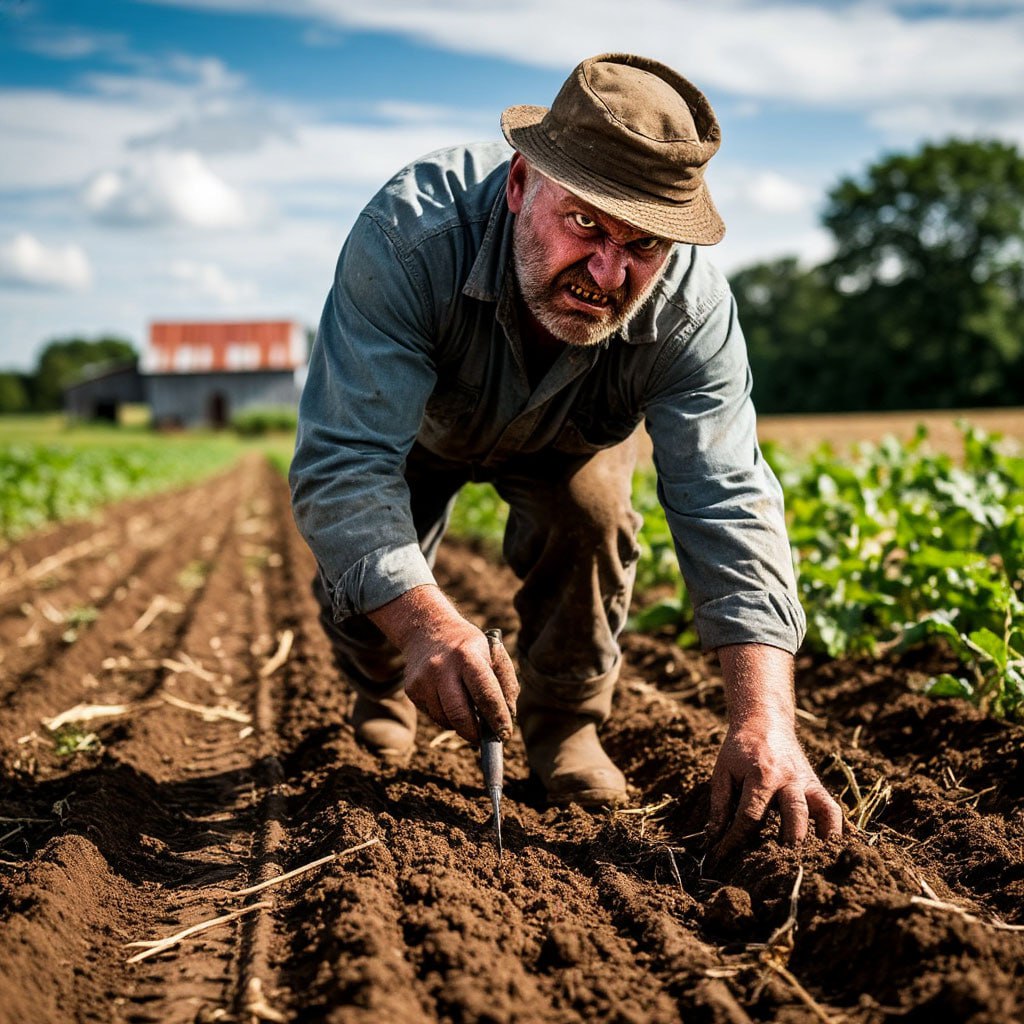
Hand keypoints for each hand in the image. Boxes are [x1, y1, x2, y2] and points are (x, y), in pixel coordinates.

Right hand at [369, 585, 517, 744]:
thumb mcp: (493, 653)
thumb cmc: (469, 647)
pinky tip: (450, 700)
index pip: (485, 694)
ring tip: (469, 713)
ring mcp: (423, 679)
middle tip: (485, 739)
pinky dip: (446, 716)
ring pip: (445, 719)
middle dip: (474, 733)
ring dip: (460, 725)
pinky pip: (433, 715)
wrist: (428, 630)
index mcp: (467, 656)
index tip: (505, 734)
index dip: (497, 718)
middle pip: (459, 714)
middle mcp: (441, 668)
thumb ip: (506, 684)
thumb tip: (509, 717)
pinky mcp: (411, 689)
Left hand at [707, 715, 842, 858]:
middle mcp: (789, 779)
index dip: (735, 841)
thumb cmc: (739, 749)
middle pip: (793, 815)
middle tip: (778, 867)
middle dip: (787, 843)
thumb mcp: (722, 772)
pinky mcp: (817, 787)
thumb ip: (720, 805)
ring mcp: (807, 783)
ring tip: (810, 863)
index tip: (722, 858)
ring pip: (821, 813)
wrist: (764, 720)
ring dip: (818, 840)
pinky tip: (830, 852)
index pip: (749, 816)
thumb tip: (714, 839)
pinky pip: (833, 810)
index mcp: (761, 775)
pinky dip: (835, 831)